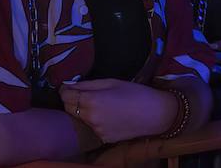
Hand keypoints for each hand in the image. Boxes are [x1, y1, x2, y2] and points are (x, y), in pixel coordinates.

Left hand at [60, 78, 177, 143]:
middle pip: (69, 109)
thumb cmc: (135, 93)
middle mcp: (91, 118)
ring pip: (80, 119)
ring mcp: (97, 131)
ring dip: (82, 111)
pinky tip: (106, 115)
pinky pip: (92, 128)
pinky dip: (93, 121)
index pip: (65, 96)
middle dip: (72, 100)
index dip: (65, 89)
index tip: (69, 86)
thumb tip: (70, 85)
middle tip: (82, 93)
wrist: (155, 114)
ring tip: (97, 103)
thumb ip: (87, 84)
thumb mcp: (110, 82)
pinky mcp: (104, 139)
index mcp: (91, 101)